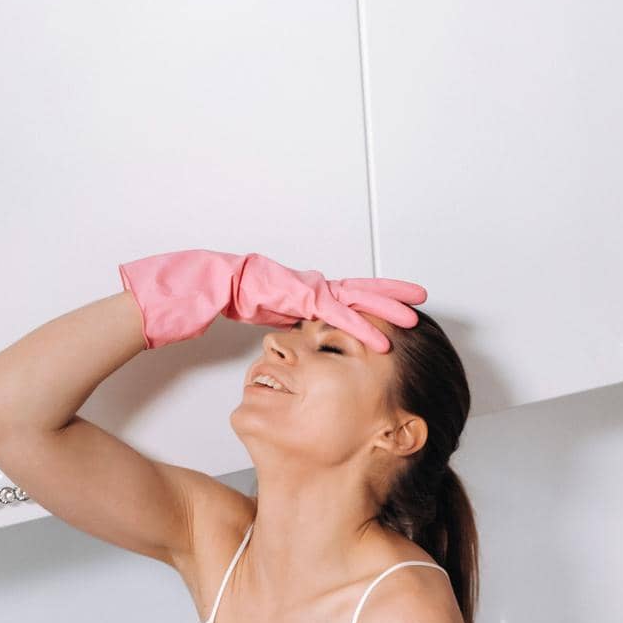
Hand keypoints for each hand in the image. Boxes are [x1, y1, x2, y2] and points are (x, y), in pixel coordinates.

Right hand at [118, 248, 425, 353]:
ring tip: (413, 319)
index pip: (346, 294)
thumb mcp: (266, 316)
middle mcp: (309, 284)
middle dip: (390, 295)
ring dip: (385, 310)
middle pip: (359, 289)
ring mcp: (304, 287)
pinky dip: (359, 328)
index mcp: (303, 289)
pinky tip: (380, 339)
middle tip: (421, 299)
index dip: (373, 298)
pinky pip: (335, 314)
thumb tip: (300, 337)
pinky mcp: (296, 296)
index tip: (398, 305)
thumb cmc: (226, 298)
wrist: (200, 285)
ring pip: (355, 298)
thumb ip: (287, 323)